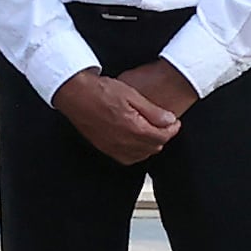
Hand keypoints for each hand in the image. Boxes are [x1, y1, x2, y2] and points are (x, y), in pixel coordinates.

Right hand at [54, 61, 190, 161]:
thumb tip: (170, 121)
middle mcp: (124, 143)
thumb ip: (153, 111)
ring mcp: (113, 148)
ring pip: (142, 155)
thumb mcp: (132, 95)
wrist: (75, 94)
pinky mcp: (104, 149)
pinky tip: (136, 141)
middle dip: (162, 136)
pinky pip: (127, 159)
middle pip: (153, 147)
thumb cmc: (100, 91)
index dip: (172, 129)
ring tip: (151, 131)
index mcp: (133, 128)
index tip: (174, 121)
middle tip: (164, 124)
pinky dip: (136, 153)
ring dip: (150, 145)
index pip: (161, 136)